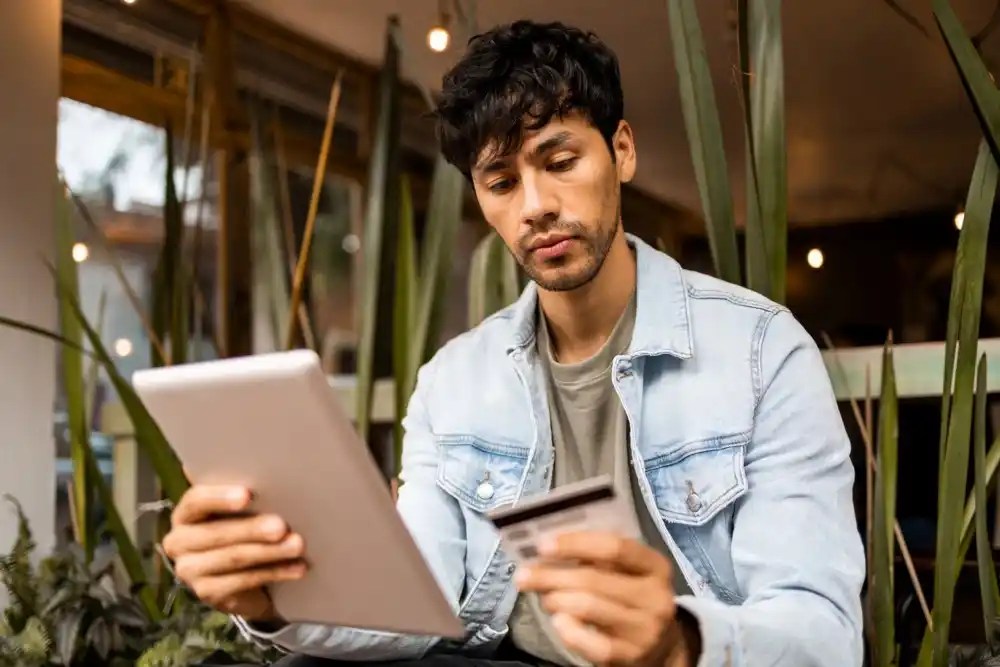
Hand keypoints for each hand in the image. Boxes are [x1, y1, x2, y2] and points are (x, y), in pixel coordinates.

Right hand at [162, 485, 307, 621]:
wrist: (241, 578)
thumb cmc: (241, 531)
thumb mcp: (240, 513)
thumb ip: (246, 501)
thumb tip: (276, 488)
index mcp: (185, 514)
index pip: (195, 502)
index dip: (220, 498)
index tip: (247, 495)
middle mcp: (179, 542)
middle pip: (216, 533)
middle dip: (252, 529)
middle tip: (281, 526)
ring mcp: (190, 571)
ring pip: (233, 558)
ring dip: (270, 551)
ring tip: (297, 545)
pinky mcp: (207, 593)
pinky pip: (243, 581)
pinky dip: (275, 572)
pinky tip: (297, 568)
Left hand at [514, 531, 699, 666]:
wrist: (663, 648)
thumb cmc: (634, 598)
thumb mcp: (630, 573)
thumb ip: (599, 558)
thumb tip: (549, 546)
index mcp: (656, 566)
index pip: (615, 547)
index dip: (576, 543)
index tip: (543, 544)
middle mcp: (656, 597)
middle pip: (594, 579)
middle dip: (551, 575)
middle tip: (525, 575)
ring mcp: (645, 629)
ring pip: (588, 607)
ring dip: (556, 599)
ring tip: (544, 597)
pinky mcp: (630, 656)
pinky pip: (591, 643)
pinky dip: (569, 630)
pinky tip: (558, 621)